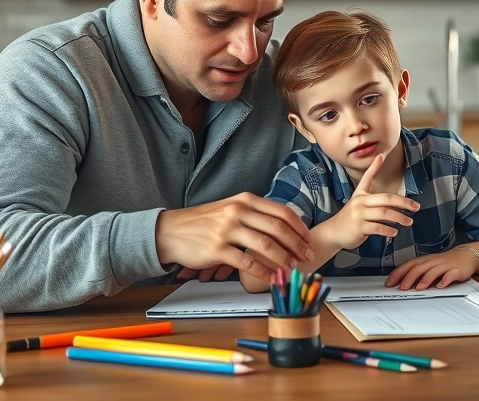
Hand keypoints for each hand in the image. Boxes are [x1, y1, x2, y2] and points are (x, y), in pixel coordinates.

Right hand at [155, 192, 314, 284]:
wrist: (170, 231)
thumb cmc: (202, 222)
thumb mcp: (229, 208)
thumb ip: (253, 213)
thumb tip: (280, 225)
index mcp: (245, 200)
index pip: (281, 212)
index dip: (299, 227)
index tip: (308, 239)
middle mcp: (238, 212)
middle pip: (278, 228)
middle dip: (297, 245)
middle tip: (307, 256)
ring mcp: (227, 230)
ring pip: (266, 245)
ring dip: (284, 259)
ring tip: (293, 268)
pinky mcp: (217, 249)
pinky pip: (247, 262)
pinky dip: (264, 272)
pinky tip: (272, 277)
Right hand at [323, 154, 419, 249]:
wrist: (333, 233)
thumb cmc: (351, 219)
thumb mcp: (358, 205)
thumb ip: (373, 201)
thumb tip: (392, 199)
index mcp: (360, 195)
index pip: (367, 178)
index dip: (374, 166)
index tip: (381, 156)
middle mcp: (359, 202)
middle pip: (385, 198)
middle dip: (403, 202)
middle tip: (416, 207)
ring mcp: (358, 214)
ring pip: (383, 213)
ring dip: (399, 218)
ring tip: (409, 221)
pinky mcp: (358, 227)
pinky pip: (377, 228)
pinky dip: (388, 230)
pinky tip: (394, 232)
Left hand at [384, 248, 478, 289]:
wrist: (467, 255)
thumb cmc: (446, 262)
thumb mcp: (430, 265)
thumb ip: (418, 273)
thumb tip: (401, 283)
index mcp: (425, 260)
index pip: (408, 265)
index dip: (398, 273)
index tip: (389, 283)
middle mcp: (433, 262)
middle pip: (418, 268)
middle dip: (409, 278)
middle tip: (401, 288)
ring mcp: (445, 265)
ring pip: (433, 271)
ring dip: (425, 280)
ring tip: (419, 288)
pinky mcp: (456, 270)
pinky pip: (450, 274)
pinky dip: (446, 279)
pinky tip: (441, 285)